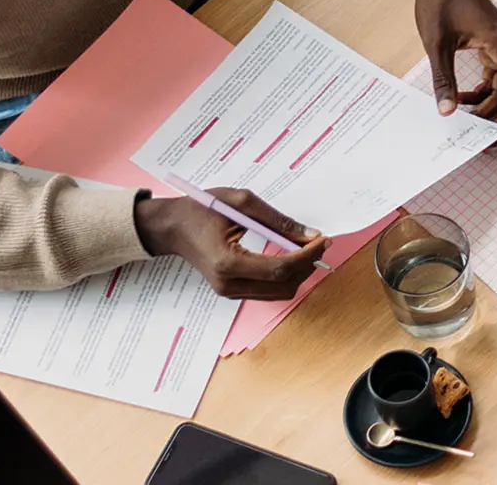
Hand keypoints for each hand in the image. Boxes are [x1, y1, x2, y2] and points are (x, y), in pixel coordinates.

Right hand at [135, 188, 330, 298]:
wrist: (173, 227)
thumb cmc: (202, 209)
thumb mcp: (241, 203)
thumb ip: (278, 221)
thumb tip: (309, 234)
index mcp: (227, 262)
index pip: (279, 269)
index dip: (306, 256)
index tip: (323, 240)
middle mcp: (228, 284)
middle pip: (282, 285)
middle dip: (307, 265)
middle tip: (320, 242)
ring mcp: (228, 292)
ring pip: (278, 293)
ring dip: (298, 273)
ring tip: (308, 248)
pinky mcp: (231, 291)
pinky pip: (267, 290)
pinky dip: (284, 276)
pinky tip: (290, 256)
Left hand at [414, 0, 496, 142]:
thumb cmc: (442, 0)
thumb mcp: (437, 43)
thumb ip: (443, 79)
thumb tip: (446, 110)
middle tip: (487, 142)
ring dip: (490, 106)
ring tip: (470, 124)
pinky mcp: (493, 45)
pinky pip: (496, 76)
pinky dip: (483, 91)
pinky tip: (463, 100)